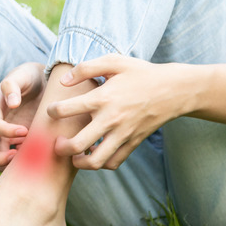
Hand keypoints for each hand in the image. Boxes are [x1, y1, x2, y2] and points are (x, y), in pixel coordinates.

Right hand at [0, 62, 45, 168]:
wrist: (41, 81)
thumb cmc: (30, 76)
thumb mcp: (22, 75)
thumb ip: (13, 85)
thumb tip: (12, 103)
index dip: (6, 131)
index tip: (25, 130)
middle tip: (19, 157)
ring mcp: (5, 135)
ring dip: (10, 164)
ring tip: (30, 160)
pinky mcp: (16, 142)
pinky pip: (13, 159)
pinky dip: (21, 163)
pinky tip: (36, 158)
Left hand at [47, 54, 190, 169]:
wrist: (173, 90)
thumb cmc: (141, 73)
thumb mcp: (114, 61)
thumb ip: (85, 68)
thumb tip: (64, 81)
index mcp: (103, 98)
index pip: (66, 110)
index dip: (52, 111)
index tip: (51, 111)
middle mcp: (111, 119)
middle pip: (77, 144)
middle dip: (61, 147)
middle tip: (57, 142)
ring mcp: (123, 134)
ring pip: (95, 162)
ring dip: (79, 162)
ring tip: (74, 154)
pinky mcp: (132, 143)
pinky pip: (113, 163)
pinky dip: (100, 163)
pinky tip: (95, 154)